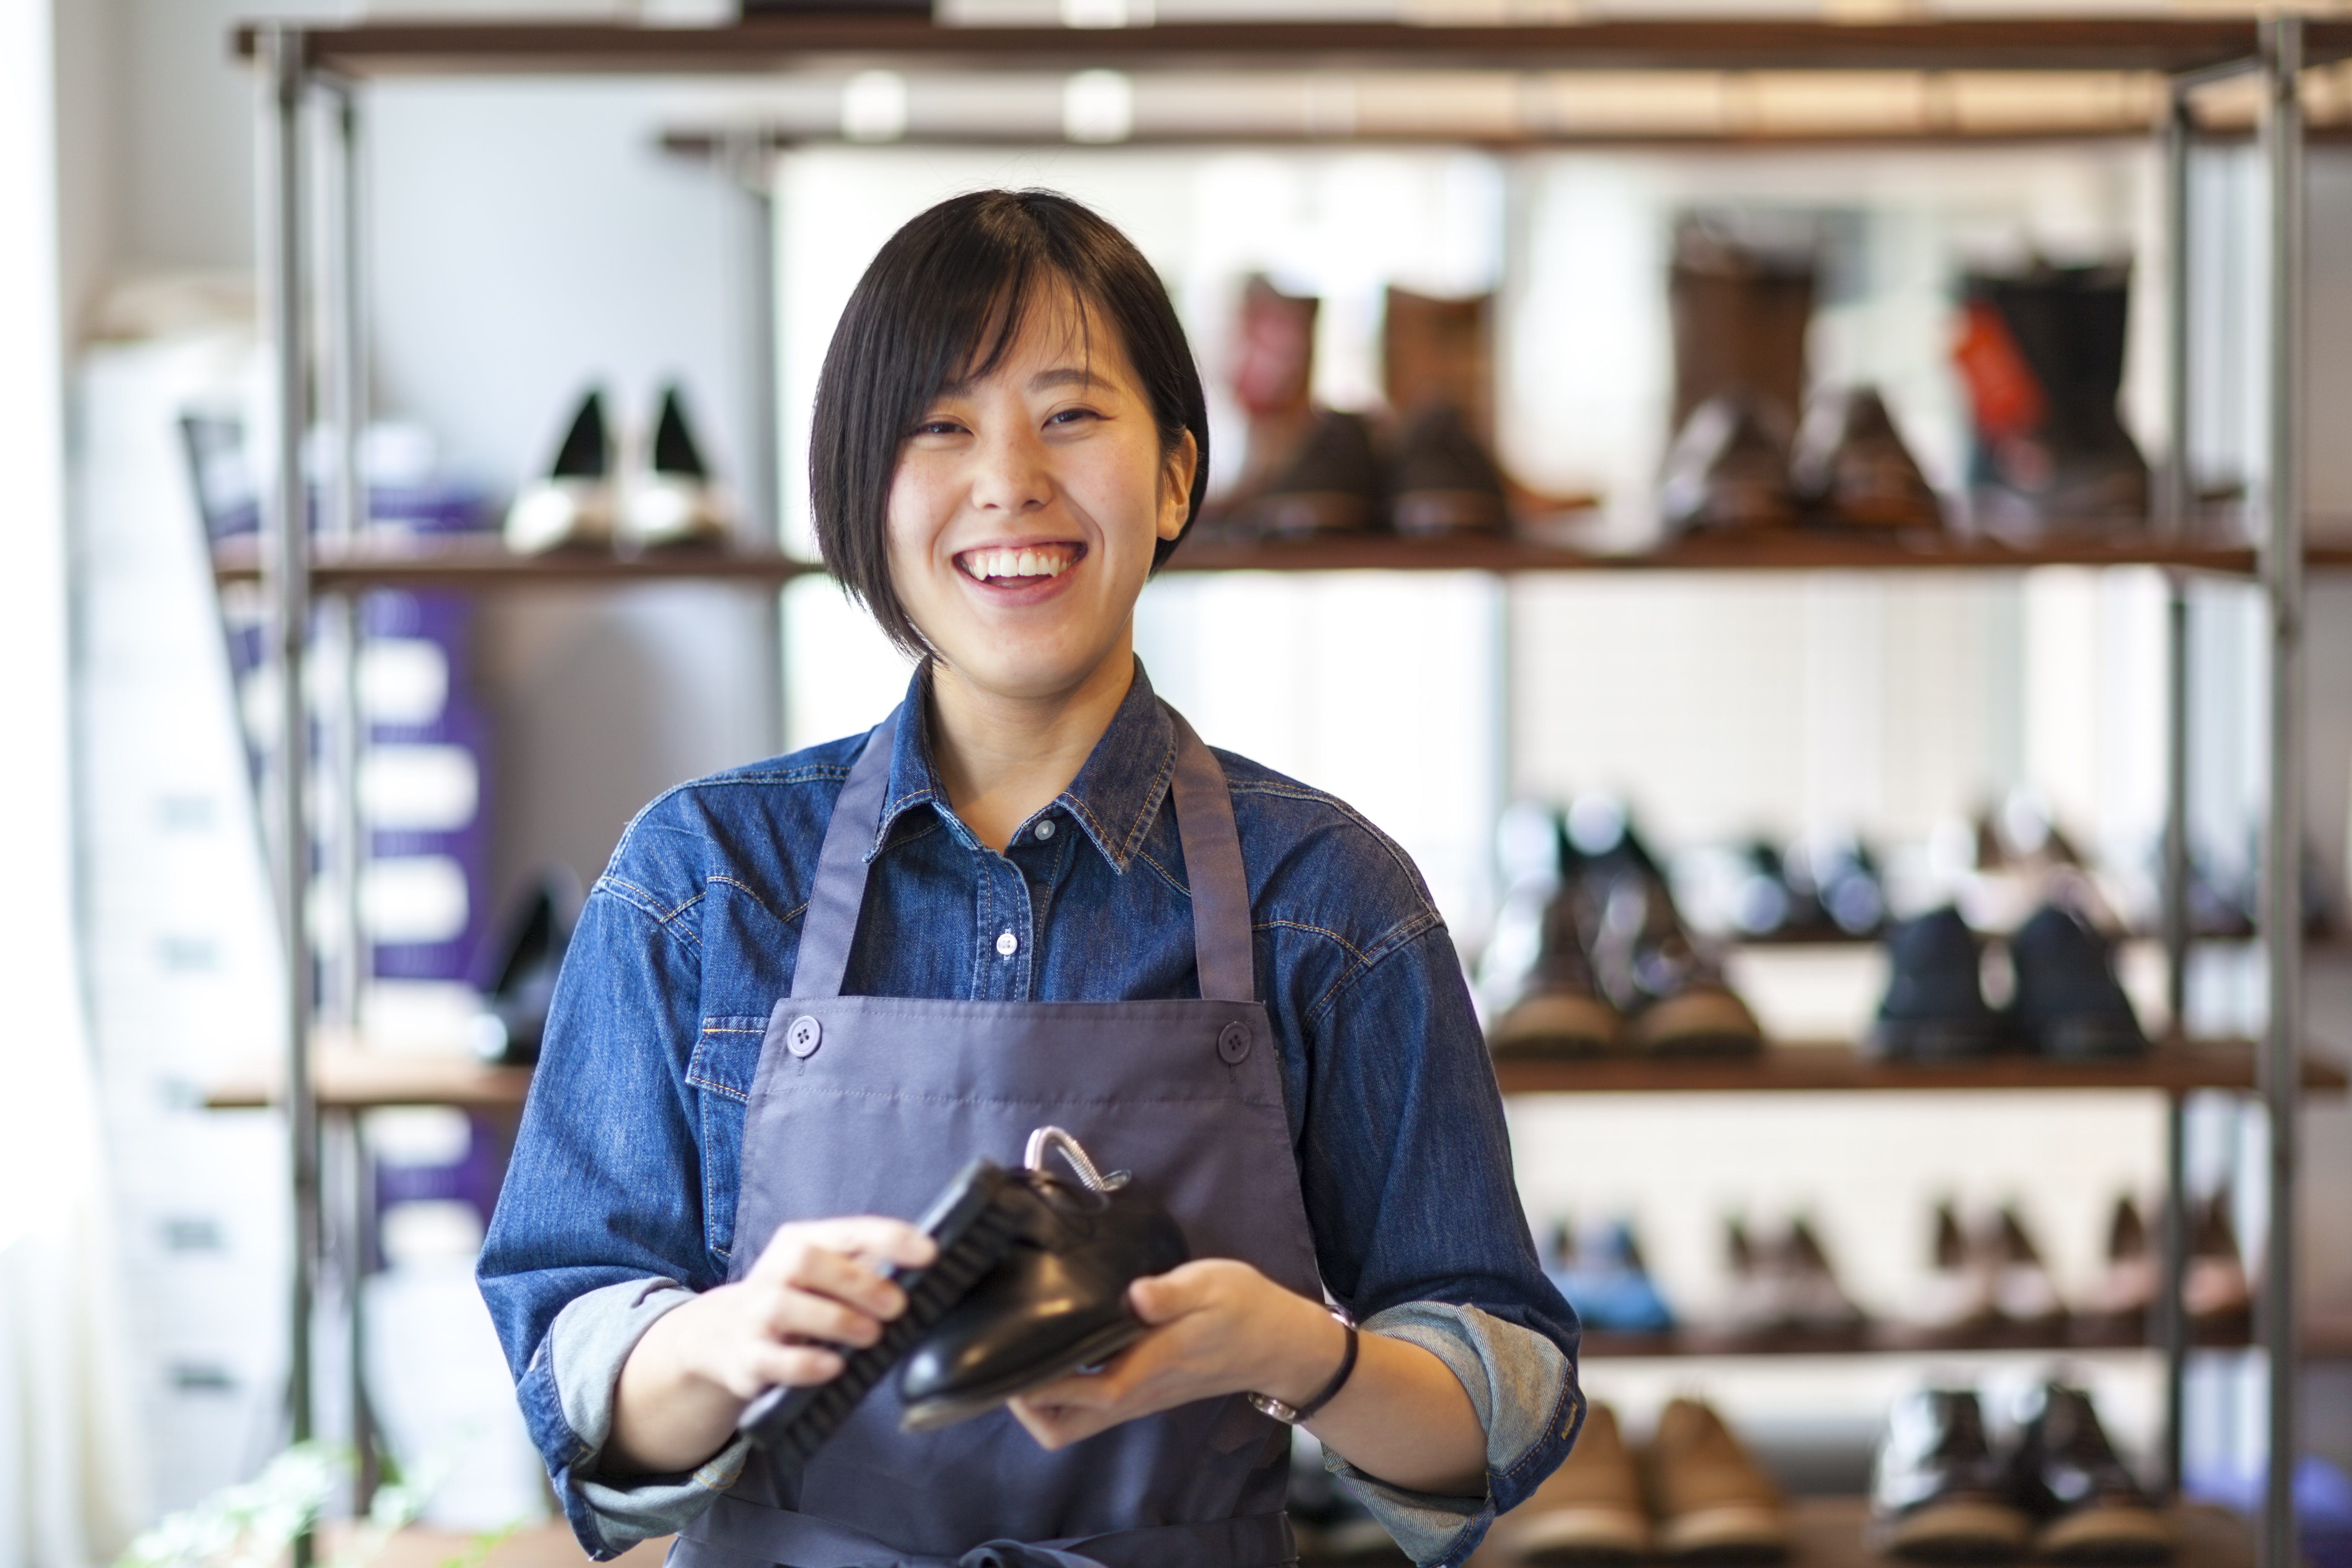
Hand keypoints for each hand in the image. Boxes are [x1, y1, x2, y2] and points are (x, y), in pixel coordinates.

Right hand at [660, 1216, 935, 1402]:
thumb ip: (868, 1268)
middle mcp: (774, 1271)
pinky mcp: (747, 1358)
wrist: (723, 1337)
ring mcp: (755, 1315)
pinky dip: (805, 1363)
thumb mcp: (826, 1276)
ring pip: (785, 1306)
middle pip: (808, 1261)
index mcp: (801, 1241)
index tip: (929, 1253)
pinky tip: (834, 1366)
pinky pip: (771, 1359)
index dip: (889, 1238)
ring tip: (871, 1335)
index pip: (848, 1230)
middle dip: (858, 1282)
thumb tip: (928, 1268)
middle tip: (898, 1305)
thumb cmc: (796, 1300)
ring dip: (834, 1320)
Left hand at [1005, 1259, 1344, 1450]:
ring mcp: (1138, 1398)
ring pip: (1075, 1423)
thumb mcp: (1213, 1284)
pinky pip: (1090, 1409)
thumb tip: (1135, 1294)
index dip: (1041, 1386)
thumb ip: (1171, 1292)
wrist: (1278, 1343)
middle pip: (1066, 1426)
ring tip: (1025, 1352)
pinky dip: (1065, 1393)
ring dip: (1042, 1401)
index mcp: (1151, 1365)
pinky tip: (1059, 1351)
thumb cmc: (1244, 1309)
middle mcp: (1138, 1392)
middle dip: (1027, 1406)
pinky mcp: (1142, 1392)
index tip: (1010, 1361)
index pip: (1085, 1393)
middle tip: (1008, 1357)